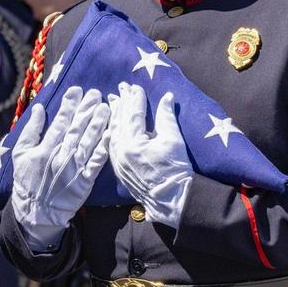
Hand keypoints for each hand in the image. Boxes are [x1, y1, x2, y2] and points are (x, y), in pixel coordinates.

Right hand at [11, 86, 109, 250]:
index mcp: (44, 149)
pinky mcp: (85, 180)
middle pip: (76, 129)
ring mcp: (74, 168)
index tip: (77, 90)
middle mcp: (60, 156)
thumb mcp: (20, 154)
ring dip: (98, 124)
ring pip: (89, 142)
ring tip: (107, 108)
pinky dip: (103, 147)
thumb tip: (40, 107)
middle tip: (96, 94)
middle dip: (87, 110)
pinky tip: (111, 134)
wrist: (37, 211)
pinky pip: (97, 161)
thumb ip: (31, 130)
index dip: (69, 105)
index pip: (59, 122)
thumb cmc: (28, 180)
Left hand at [108, 83, 192, 227]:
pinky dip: (112, 132)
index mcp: (133, 144)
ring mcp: (118, 161)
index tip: (135, 86)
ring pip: (113, 133)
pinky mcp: (119, 169)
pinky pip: (111, 146)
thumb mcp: (173, 140)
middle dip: (122, 103)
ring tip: (114, 100)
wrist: (172, 200)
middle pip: (120, 122)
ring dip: (114, 115)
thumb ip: (166, 117)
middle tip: (121, 87)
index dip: (135, 99)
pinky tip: (111, 125)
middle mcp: (121, 152)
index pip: (133, 115)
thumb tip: (167, 96)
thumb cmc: (176, 170)